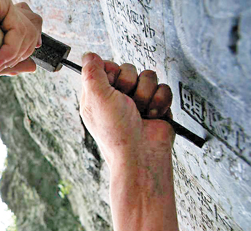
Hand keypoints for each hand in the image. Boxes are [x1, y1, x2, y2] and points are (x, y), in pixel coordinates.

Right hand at [0, 0, 42, 76]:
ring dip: (15, 55)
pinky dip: (11, 49)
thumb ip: (11, 64)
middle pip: (35, 29)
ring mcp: (3, 6)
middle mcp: (4, 12)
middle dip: (21, 54)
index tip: (0, 66)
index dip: (24, 50)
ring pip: (31, 30)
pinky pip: (20, 29)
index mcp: (1, 23)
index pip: (30, 32)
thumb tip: (33, 66)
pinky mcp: (1, 3)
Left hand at [79, 52, 174, 169]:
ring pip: (148, 76)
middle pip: (129, 68)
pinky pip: (164, 88)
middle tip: (126, 103)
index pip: (107, 66)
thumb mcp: (96, 98)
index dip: (112, 72)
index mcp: (98, 96)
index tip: (112, 86)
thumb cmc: (116, 131)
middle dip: (131, 84)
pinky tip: (152, 116)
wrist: (142, 154)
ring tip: (140, 112)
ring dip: (146, 95)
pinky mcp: (156, 106)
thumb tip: (89, 55)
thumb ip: (91, 73)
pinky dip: (159, 102)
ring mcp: (137, 102)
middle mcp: (117, 97)